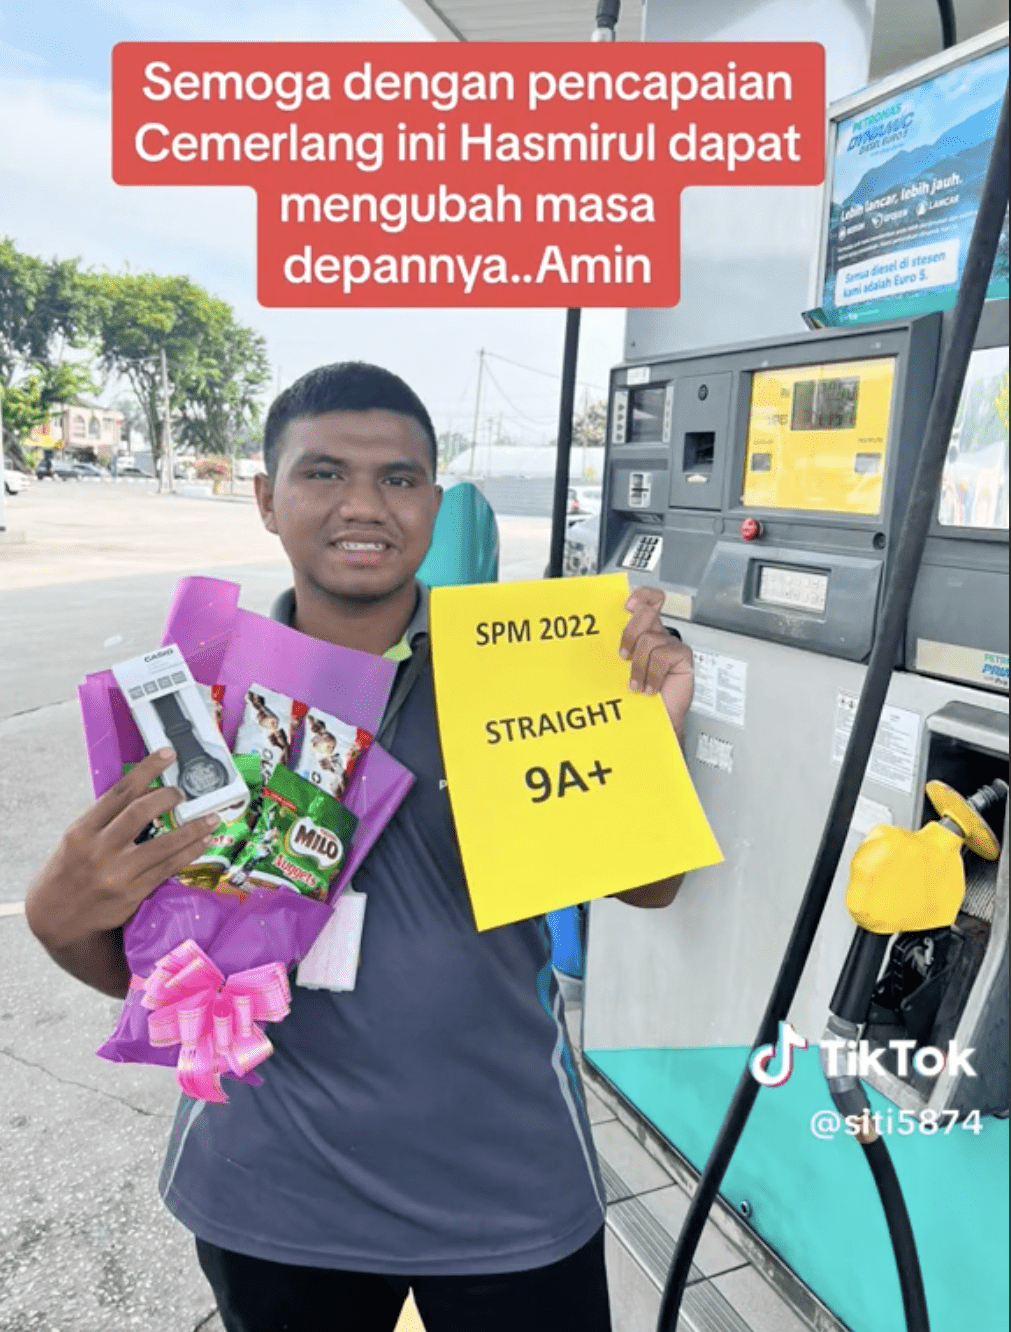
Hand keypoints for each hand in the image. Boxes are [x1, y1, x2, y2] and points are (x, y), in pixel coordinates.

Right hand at [25, 749, 220, 951]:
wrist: (56, 919)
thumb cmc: (68, 873)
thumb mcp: (75, 840)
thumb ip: (104, 820)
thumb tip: (143, 794)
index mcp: (82, 830)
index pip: (119, 792)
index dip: (146, 770)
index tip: (167, 754)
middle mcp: (99, 849)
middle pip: (141, 812)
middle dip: (168, 797)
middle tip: (184, 791)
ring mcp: (118, 873)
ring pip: (163, 844)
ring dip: (192, 828)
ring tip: (211, 816)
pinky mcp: (133, 893)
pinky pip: (168, 868)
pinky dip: (189, 853)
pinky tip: (203, 843)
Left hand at [619, 585, 693, 738]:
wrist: (653, 721)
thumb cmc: (636, 697)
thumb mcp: (620, 667)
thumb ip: (618, 649)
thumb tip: (595, 637)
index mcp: (644, 631)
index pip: (648, 600)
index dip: (641, 596)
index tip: (626, 606)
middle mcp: (658, 635)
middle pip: (646, 613)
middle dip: (630, 633)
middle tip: (623, 656)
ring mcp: (671, 645)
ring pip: (649, 639)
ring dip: (638, 666)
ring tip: (636, 684)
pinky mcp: (682, 657)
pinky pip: (662, 656)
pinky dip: (652, 675)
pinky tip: (651, 688)